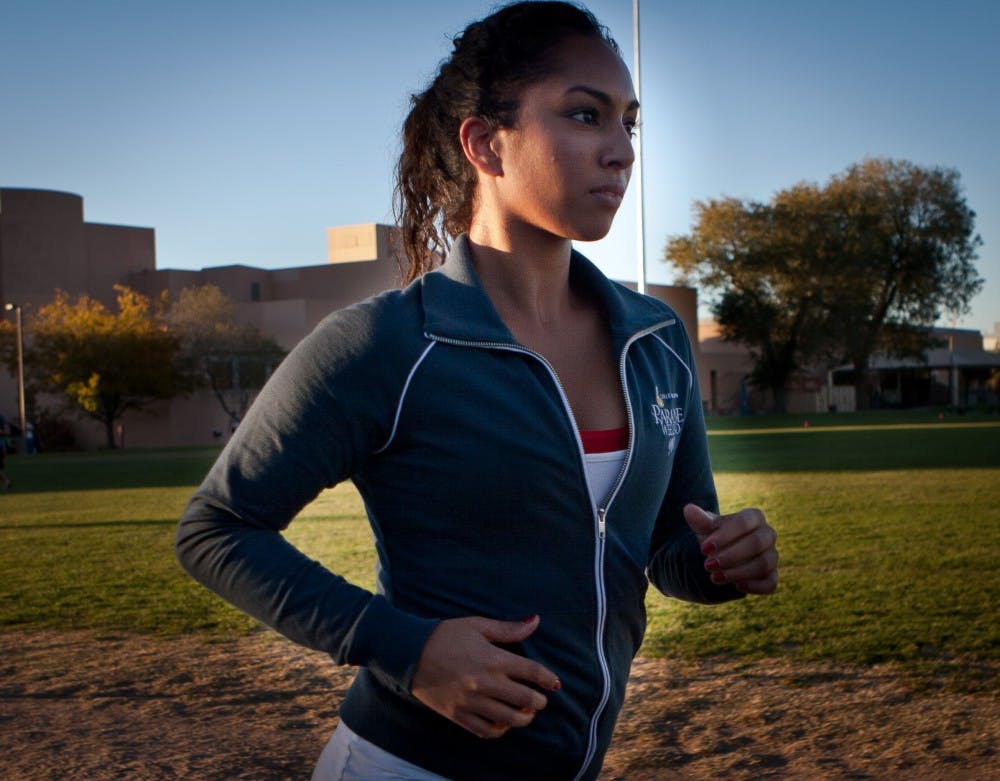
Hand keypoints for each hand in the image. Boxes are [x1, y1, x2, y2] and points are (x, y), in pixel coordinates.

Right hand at [411, 614, 560, 738]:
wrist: (410, 652)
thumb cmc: (445, 635)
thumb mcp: (477, 625)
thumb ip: (509, 629)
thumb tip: (536, 621)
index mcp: (493, 659)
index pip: (532, 672)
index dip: (548, 679)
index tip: (556, 683)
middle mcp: (485, 683)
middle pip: (525, 699)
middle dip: (539, 701)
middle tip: (541, 699)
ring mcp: (472, 702)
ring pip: (509, 719)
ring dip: (524, 718)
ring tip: (527, 713)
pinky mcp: (458, 715)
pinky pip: (486, 731)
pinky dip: (500, 730)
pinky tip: (504, 722)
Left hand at [684, 504, 778, 594]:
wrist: (721, 554)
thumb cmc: (715, 536)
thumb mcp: (705, 528)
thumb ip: (699, 520)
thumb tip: (689, 510)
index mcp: (754, 517)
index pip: (744, 522)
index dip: (724, 536)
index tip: (703, 549)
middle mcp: (768, 534)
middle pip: (756, 543)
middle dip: (731, 556)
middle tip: (708, 565)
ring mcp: (772, 555)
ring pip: (763, 564)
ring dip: (738, 572)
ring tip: (715, 577)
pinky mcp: (772, 575)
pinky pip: (770, 583)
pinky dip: (755, 586)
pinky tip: (736, 586)